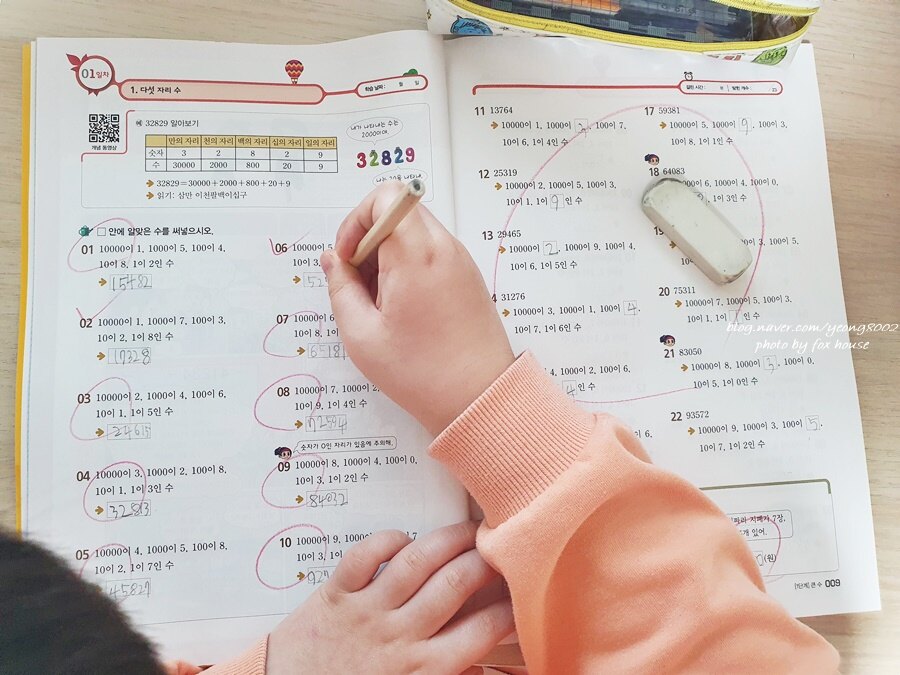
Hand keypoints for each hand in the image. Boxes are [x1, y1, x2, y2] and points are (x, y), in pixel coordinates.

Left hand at [266, 522, 513, 674]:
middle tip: (501, 546)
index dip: (511, 606)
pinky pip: (365, 554)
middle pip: (457, 583)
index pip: (484, 630)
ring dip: (449, 539)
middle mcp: (400, 636)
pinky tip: (404, 538)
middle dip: (486, 559)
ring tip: (469, 530)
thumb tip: (487, 669)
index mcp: (424, 671)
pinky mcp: (335, 593)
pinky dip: (388, 538)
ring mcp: (367, 610)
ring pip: (418, 561)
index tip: (522, 592)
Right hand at [321, 183, 514, 434]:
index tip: (348, 258)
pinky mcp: (466, 276)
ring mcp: (460, 261)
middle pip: (398, 211)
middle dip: (368, 239)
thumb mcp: (363, 336)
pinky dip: (408, 266)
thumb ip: (340, 288)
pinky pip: (430, 251)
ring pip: (413, 231)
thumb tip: (333, 261)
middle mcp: (444, 249)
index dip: (357, 220)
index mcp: (418, 256)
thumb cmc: (423, 375)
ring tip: (380, 302)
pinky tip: (400, 307)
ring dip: (387, 255)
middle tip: (359, 283)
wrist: (481, 399)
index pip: (387, 196)